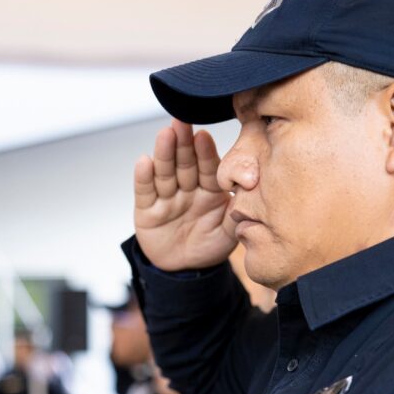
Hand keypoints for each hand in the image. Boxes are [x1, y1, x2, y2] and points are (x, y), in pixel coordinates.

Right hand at [134, 120, 235, 270]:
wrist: (184, 271)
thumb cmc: (209, 247)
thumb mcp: (229, 233)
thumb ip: (236, 213)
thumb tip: (249, 190)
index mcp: (210, 190)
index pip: (208, 168)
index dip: (205, 152)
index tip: (204, 136)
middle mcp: (187, 189)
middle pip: (184, 163)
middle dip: (183, 143)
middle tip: (181, 122)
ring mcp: (167, 198)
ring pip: (165, 172)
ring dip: (164, 153)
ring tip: (165, 134)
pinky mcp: (147, 210)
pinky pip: (145, 192)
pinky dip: (144, 177)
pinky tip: (144, 162)